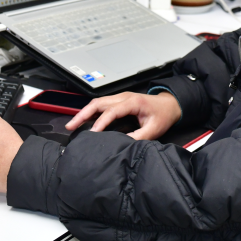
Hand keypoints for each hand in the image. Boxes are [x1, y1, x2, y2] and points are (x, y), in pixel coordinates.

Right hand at [65, 91, 180, 140]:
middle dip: (83, 114)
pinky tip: (83, 120)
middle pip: (98, 103)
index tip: (92, 133)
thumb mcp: (153, 130)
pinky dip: (90, 112)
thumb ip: (138, 137)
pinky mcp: (118, 101)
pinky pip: (101, 104)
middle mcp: (123, 97)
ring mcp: (120, 97)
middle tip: (71, 126)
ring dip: (84, 112)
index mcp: (132, 102)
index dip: (101, 122)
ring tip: (72, 124)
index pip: (112, 111)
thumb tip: (121, 144)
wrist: (169, 105)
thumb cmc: (162, 116)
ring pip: (97, 102)